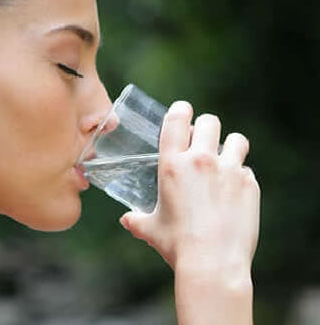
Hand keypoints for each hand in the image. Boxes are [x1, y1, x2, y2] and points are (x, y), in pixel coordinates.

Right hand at [120, 101, 259, 274]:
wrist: (212, 264)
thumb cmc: (177, 245)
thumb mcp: (151, 230)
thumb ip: (136, 220)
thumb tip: (126, 220)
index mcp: (173, 165)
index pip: (176, 119)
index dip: (181, 110)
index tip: (183, 111)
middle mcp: (201, 160)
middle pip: (209, 121)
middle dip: (206, 127)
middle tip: (203, 142)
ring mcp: (228, 169)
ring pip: (236, 139)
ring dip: (230, 145)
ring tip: (225, 160)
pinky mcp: (248, 183)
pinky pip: (246, 168)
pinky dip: (240, 175)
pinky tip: (233, 192)